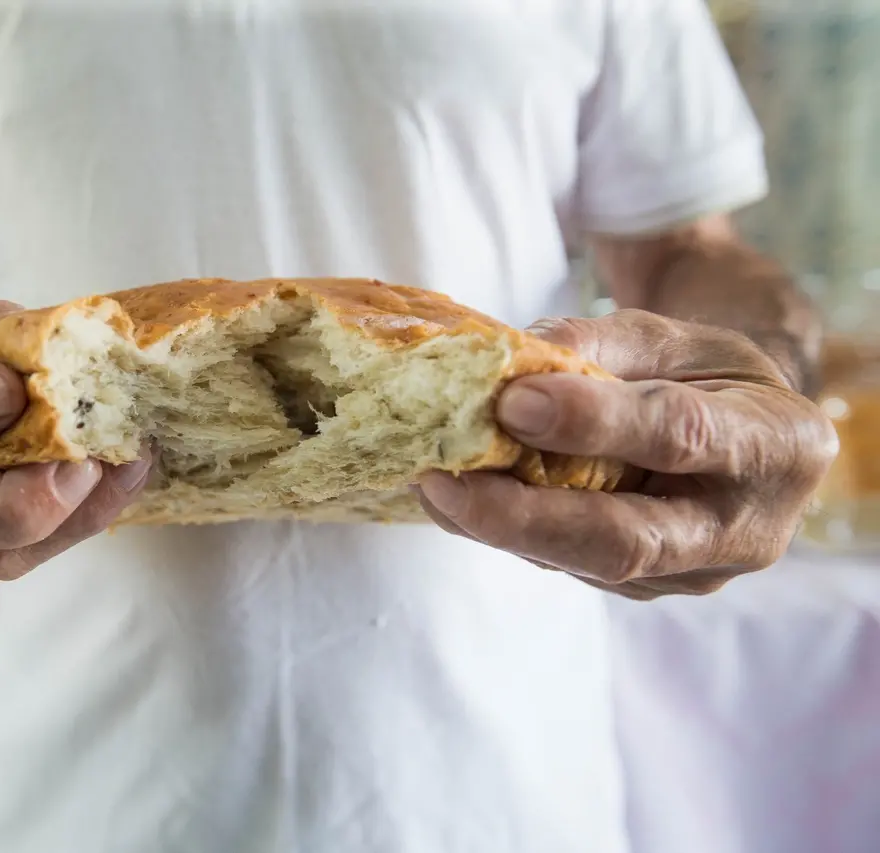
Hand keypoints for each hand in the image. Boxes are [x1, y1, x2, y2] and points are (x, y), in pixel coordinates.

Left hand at [417, 310, 838, 599]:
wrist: (741, 430)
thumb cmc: (705, 373)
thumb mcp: (667, 337)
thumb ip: (595, 344)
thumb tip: (505, 368)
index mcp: (777, 443)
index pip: (679, 435)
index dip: (594, 422)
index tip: (512, 403)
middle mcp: (745, 528)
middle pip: (623, 539)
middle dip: (522, 517)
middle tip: (441, 483)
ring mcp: (694, 572)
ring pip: (584, 561)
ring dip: (499, 526)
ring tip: (432, 481)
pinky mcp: (646, 588)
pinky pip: (568, 564)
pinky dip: (509, 532)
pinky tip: (460, 500)